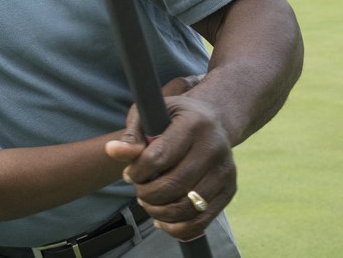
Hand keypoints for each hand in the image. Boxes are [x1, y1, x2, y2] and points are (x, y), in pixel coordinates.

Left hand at [105, 76, 234, 240]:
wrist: (212, 119)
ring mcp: (226, 171)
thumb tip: (113, 151)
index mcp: (194, 124)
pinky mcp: (230, 191)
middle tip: (138, 189)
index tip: (129, 174)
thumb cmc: (173, 118)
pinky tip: (162, 220)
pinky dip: (177, 228)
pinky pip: (201, 221)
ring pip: (187, 207)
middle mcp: (215, 148)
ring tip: (148, 202)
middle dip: (147, 193)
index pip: (160, 157)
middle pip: (174, 185)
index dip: (138, 172)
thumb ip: (132, 135)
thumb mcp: (150, 115)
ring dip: (159, 211)